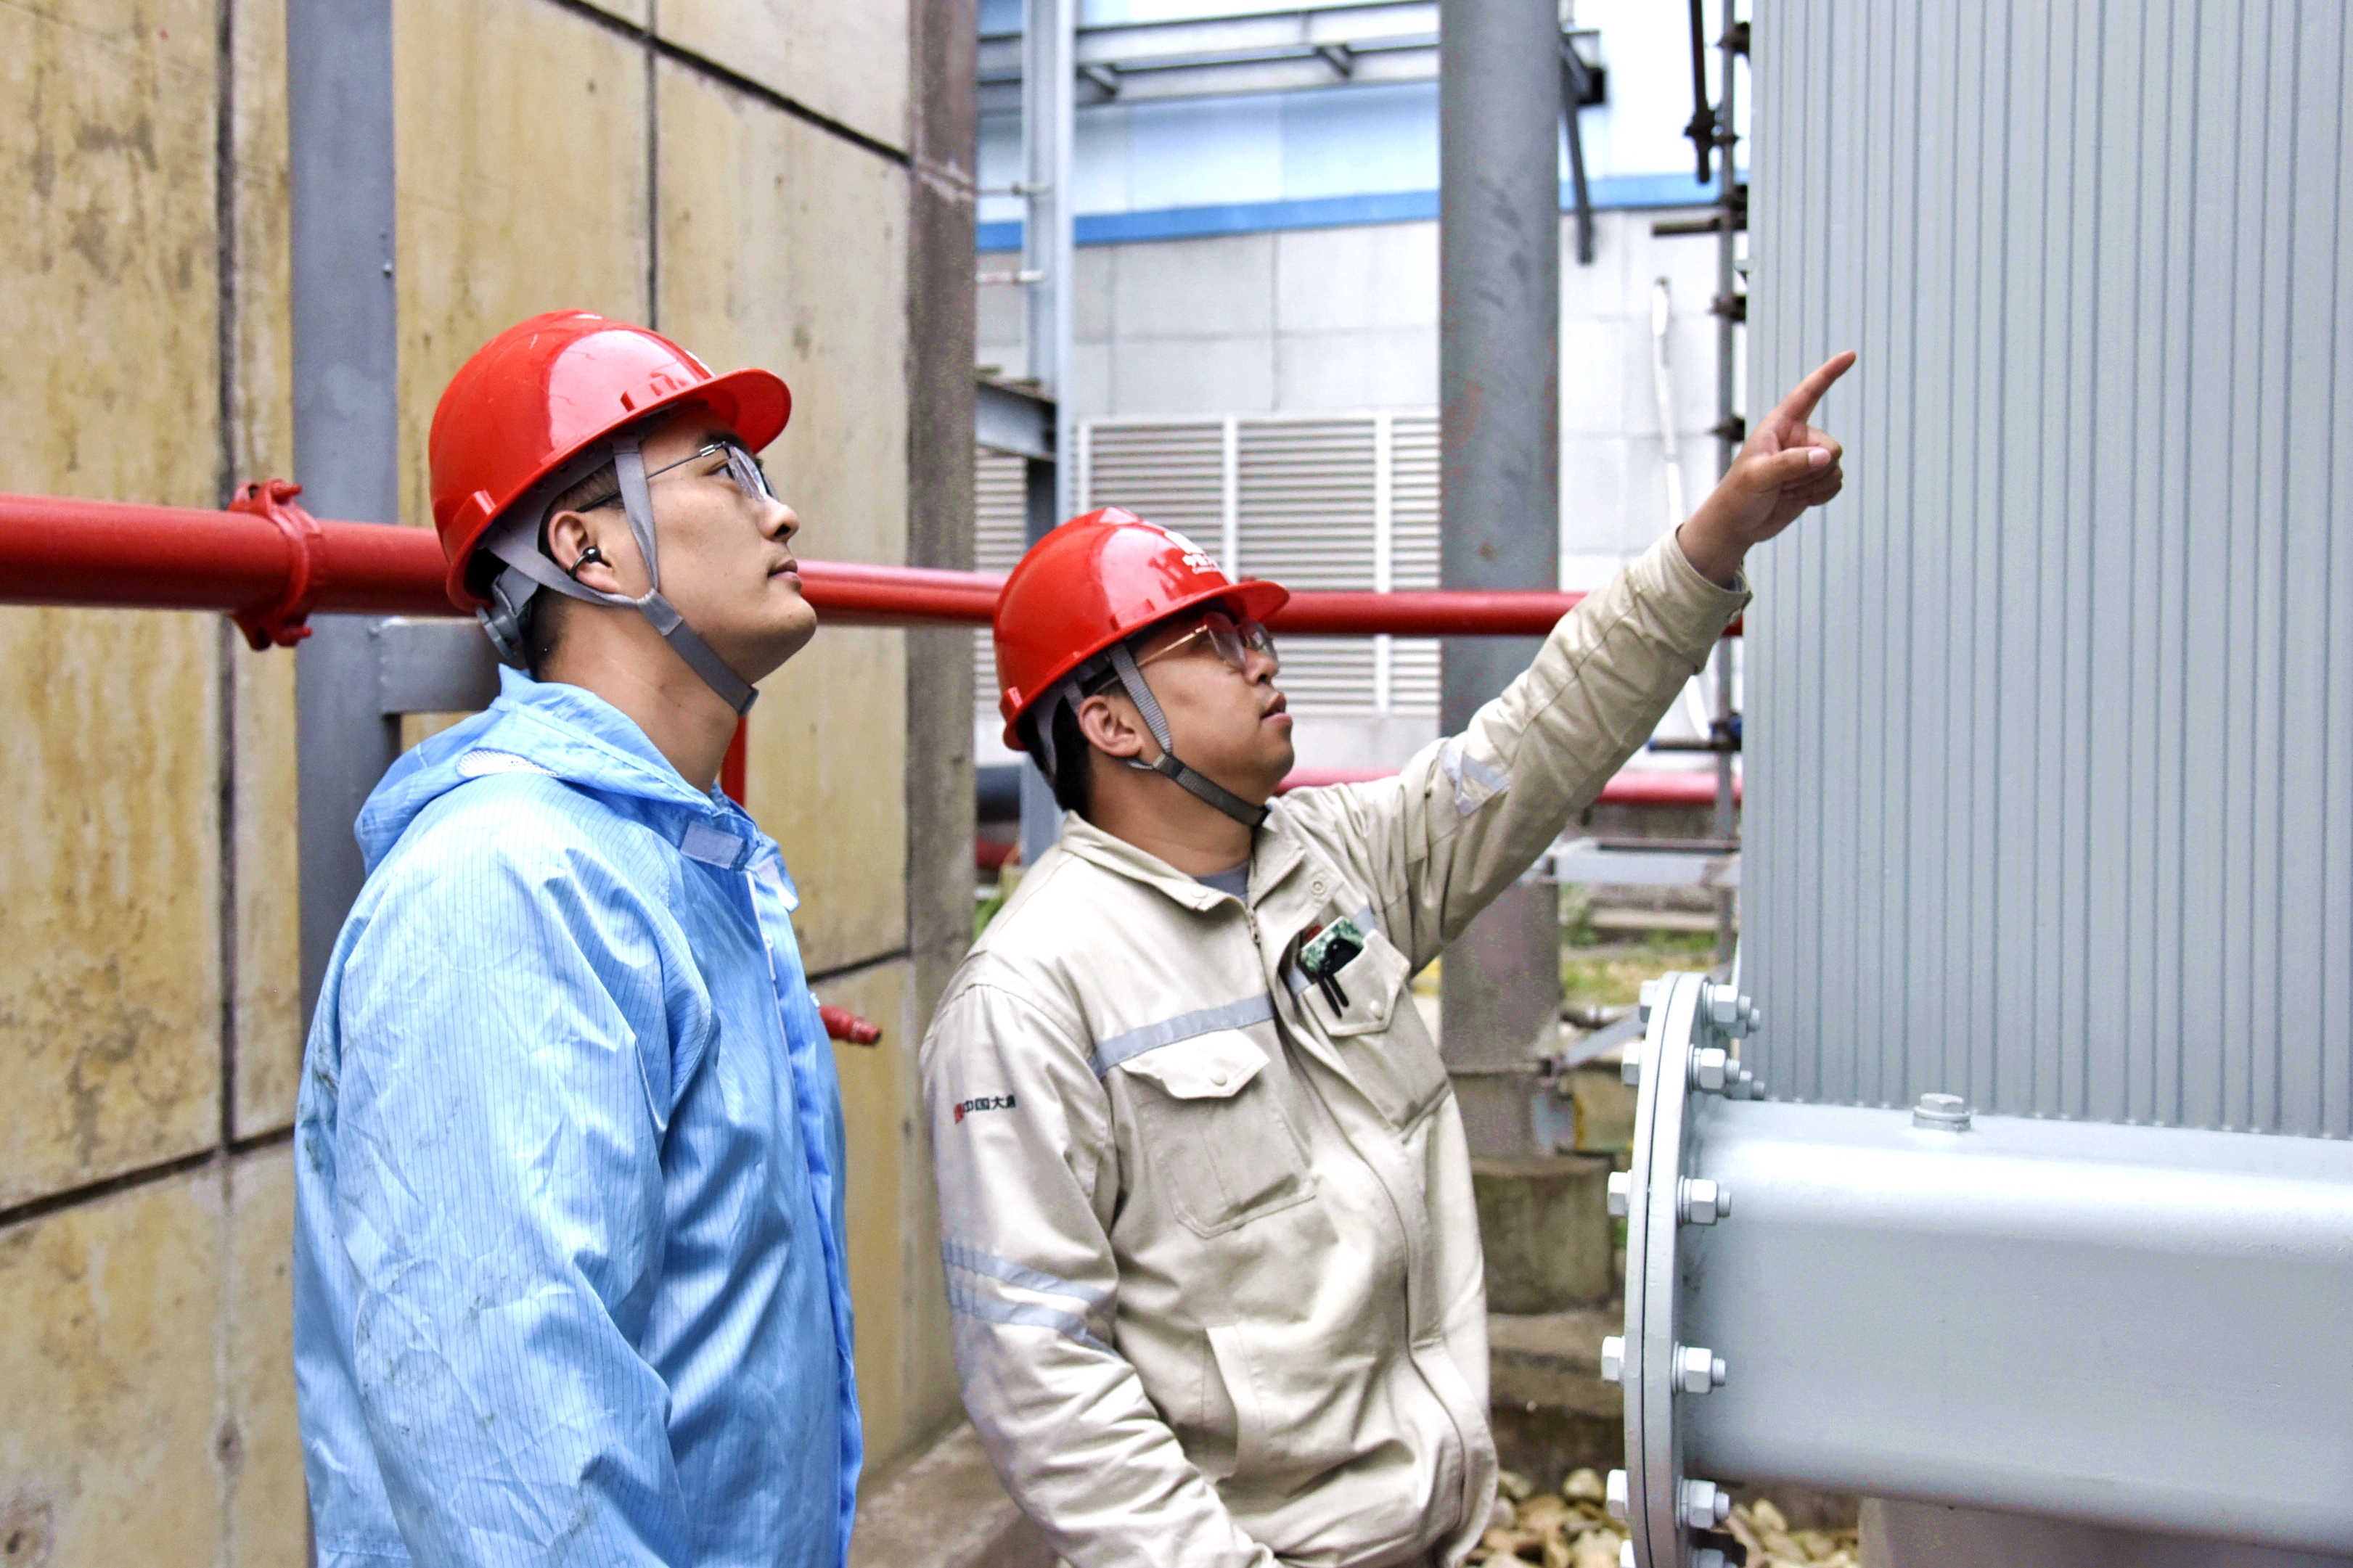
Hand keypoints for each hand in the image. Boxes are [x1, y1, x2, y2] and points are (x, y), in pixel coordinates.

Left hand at [1676, 350, 1854, 586]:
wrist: (1737, 525)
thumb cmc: (1738, 495)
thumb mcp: (1758, 476)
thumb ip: (1791, 463)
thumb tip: (1826, 456)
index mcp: (1780, 425)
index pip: (1809, 393)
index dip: (1830, 373)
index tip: (1850, 354)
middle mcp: (1798, 439)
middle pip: (1832, 447)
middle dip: (1814, 470)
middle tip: (1784, 483)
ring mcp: (1807, 460)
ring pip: (1835, 468)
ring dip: (1814, 486)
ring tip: (1785, 491)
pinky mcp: (1814, 481)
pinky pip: (1836, 484)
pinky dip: (1820, 496)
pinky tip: (1797, 499)